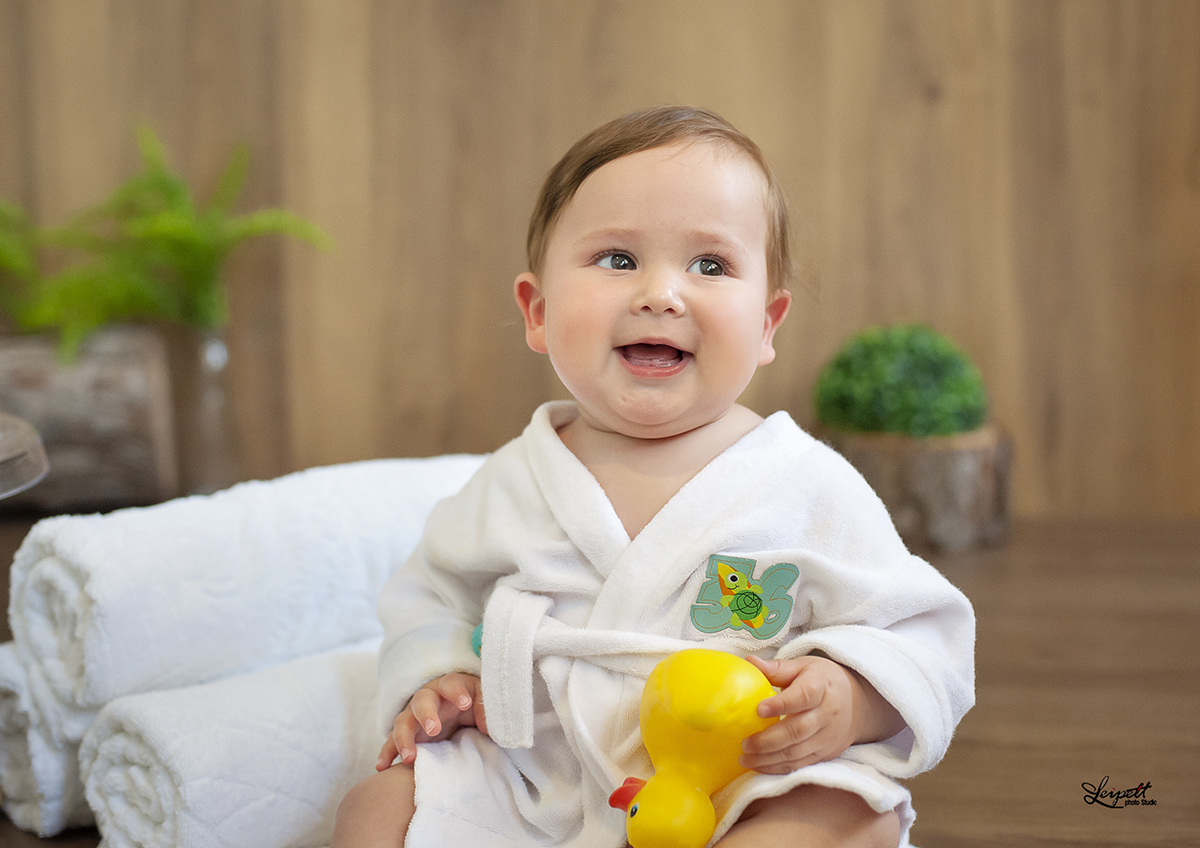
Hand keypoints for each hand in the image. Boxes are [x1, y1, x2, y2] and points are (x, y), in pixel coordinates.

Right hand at [376, 672, 487, 770]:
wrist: (457, 707)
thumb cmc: (471, 701)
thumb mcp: (482, 700)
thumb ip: (486, 708)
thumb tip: (485, 725)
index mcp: (449, 687)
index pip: (451, 684)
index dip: (457, 692)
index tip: (466, 703)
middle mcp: (428, 699)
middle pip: (421, 701)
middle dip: (426, 714)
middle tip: (434, 729)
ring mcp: (414, 716)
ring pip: (402, 722)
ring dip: (403, 738)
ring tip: (409, 758)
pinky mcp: (407, 734)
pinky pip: (390, 742)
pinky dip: (386, 754)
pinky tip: (382, 767)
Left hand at [738, 654, 902, 775]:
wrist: (856, 703)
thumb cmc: (821, 681)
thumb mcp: (804, 667)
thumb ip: (777, 668)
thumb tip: (749, 662)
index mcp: (821, 686)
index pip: (803, 696)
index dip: (781, 704)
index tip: (758, 709)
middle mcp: (828, 713)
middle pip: (798, 730)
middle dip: (768, 740)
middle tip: (744, 743)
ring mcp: (828, 736)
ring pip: (797, 752)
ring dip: (769, 758)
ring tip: (745, 757)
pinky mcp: (826, 753)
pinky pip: (800, 764)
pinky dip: (778, 768)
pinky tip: (759, 765)